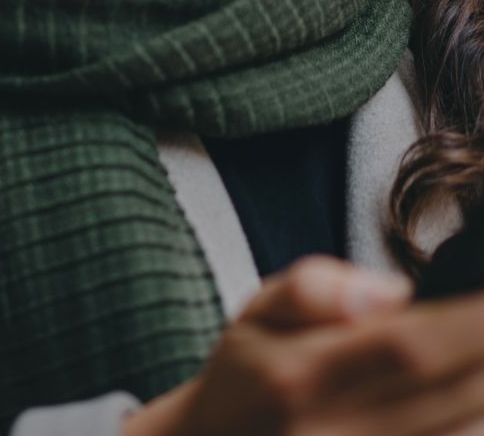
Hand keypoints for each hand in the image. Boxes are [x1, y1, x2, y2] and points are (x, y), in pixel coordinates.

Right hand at [121, 254, 483, 435]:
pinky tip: (469, 389)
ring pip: (462, 431)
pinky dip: (470, 419)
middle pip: (451, 396)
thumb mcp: (259, 309)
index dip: (470, 324)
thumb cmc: (247, 373)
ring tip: (479, 346)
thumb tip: (395, 292)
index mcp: (298, 376)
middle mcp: (332, 435)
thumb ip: (315, 288)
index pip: (409, 346)